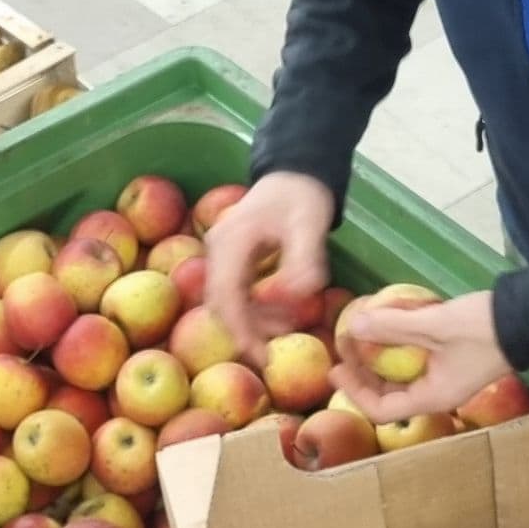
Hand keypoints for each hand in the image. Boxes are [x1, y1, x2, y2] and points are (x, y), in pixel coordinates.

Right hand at [204, 172, 335, 366]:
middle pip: (220, 304)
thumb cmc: (302, 196)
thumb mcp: (310, 224)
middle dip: (245, 331)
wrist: (295, 172)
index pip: (226, 295)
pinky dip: (254, 309)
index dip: (240, 329)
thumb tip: (297, 295)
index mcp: (231, 241)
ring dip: (251, 322)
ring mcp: (221, 255)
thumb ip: (305, 260)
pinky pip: (235, 293)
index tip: (260, 355)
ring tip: (284, 329)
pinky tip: (279, 314)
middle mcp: (218, 249)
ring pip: (226, 301)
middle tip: (272, 353)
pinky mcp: (230, 259)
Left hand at [332, 290, 514, 421]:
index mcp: (433, 397)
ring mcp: (445, 377)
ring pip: (399, 376)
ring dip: (377, 358)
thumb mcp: (435, 324)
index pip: (382, 409)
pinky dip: (397, 347)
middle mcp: (437, 394)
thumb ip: (393, 326)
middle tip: (344, 344)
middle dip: (362, 371)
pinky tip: (388, 325)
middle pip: (387, 393)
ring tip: (360, 333)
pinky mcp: (451, 360)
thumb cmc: (485, 327)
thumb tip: (354, 325)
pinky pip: (414, 361)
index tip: (336, 367)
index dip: (354, 390)